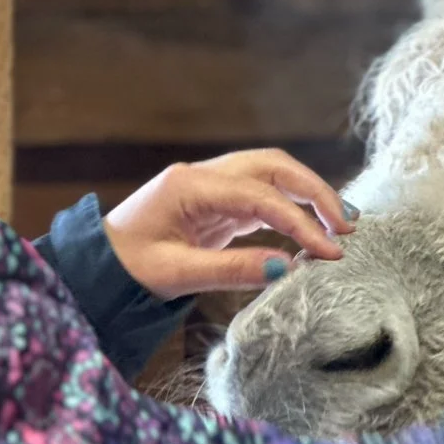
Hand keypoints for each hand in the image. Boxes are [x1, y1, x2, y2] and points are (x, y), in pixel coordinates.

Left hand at [103, 149, 357, 299]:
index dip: (300, 223)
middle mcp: (203, 176)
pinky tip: (310, 233)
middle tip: (348, 228)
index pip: (260, 196)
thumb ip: (231, 270)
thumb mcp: (175, 275)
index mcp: (189, 186)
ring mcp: (209, 187)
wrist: (95, 266)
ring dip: (307, 196)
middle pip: (273, 167)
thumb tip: (285, 269)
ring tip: (340, 225)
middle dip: (315, 193)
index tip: (329, 252)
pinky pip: (260, 198)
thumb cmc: (125, 269)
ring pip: (271, 176)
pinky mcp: (214, 204)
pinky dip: (289, 211)